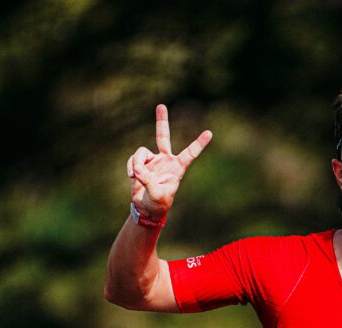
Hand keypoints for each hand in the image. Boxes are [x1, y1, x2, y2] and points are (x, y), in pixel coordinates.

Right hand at [127, 104, 212, 218]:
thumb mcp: (156, 194)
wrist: (146, 208)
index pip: (190, 154)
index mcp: (178, 168)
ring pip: (141, 152)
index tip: (210, 133)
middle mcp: (166, 161)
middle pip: (162, 137)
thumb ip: (148, 181)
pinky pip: (134, 160)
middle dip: (161, 121)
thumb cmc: (158, 204)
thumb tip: (138, 169)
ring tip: (135, 176)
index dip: (199, 144)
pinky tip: (131, 177)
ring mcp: (153, 161)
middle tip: (161, 105)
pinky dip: (131, 167)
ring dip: (136, 163)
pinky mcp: (142, 164)